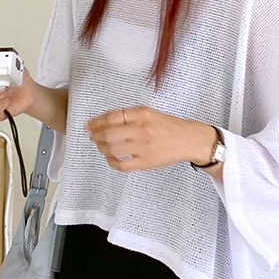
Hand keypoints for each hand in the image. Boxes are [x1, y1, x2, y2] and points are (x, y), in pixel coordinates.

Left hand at [84, 105, 214, 171]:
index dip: (96, 121)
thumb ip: (130, 115)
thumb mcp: (151, 113)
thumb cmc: (169, 126)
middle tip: (92, 137)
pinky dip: (111, 162)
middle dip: (95, 136)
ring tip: (101, 147)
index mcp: (143, 113)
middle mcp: (142, 129)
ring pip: (112, 149)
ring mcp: (144, 147)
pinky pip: (122, 165)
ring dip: (101, 148)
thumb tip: (105, 121)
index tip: (89, 125)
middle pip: (109, 133)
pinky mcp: (146, 162)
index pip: (112, 116)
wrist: (189, 139)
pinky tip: (110, 159)